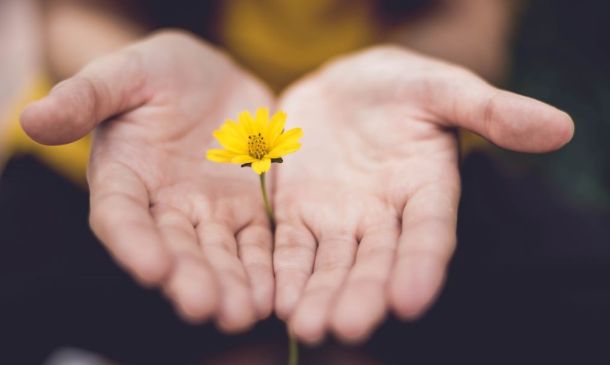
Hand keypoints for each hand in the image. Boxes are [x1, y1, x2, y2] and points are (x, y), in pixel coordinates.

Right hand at [21, 31, 274, 330]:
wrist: (211, 78)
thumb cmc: (159, 73)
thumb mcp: (125, 74)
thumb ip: (86, 97)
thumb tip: (32, 119)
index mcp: (125, 178)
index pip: (122, 216)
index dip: (134, 243)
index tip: (152, 268)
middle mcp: (165, 206)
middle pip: (175, 248)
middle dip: (190, 278)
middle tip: (205, 306)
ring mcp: (209, 211)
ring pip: (219, 254)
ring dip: (231, 284)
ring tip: (243, 312)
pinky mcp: (248, 209)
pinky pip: (257, 242)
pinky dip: (264, 268)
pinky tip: (274, 293)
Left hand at [272, 46, 573, 342]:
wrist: (343, 87)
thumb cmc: (400, 86)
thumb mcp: (442, 88)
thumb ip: (491, 110)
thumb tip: (560, 128)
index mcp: (426, 190)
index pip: (429, 234)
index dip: (422, 265)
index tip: (410, 300)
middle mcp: (384, 216)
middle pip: (375, 261)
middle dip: (362, 294)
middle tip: (348, 327)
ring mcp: (339, 219)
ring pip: (331, 265)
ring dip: (320, 295)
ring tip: (308, 326)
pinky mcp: (298, 214)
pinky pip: (291, 248)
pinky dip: (285, 273)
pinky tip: (277, 300)